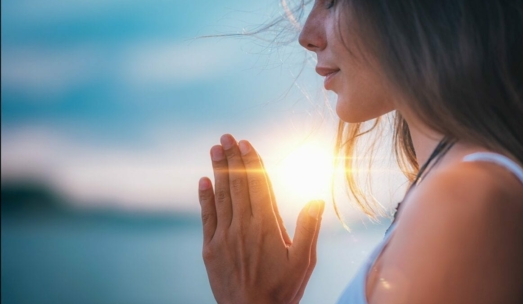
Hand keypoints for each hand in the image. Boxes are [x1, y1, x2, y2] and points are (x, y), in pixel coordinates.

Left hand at [198, 134, 323, 303]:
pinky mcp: (210, 248)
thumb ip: (309, 227)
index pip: (258, 185)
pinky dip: (205, 197)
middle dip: (232, 158)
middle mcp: (243, 226)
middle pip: (238, 184)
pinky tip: (203, 180)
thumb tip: (316, 198)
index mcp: (267, 226)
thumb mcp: (304, 261)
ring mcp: (224, 236)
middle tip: (226, 137)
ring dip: (218, 170)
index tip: (246, 143)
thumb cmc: (282, 290)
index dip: (251, 162)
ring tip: (215, 149)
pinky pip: (207, 216)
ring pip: (221, 196)